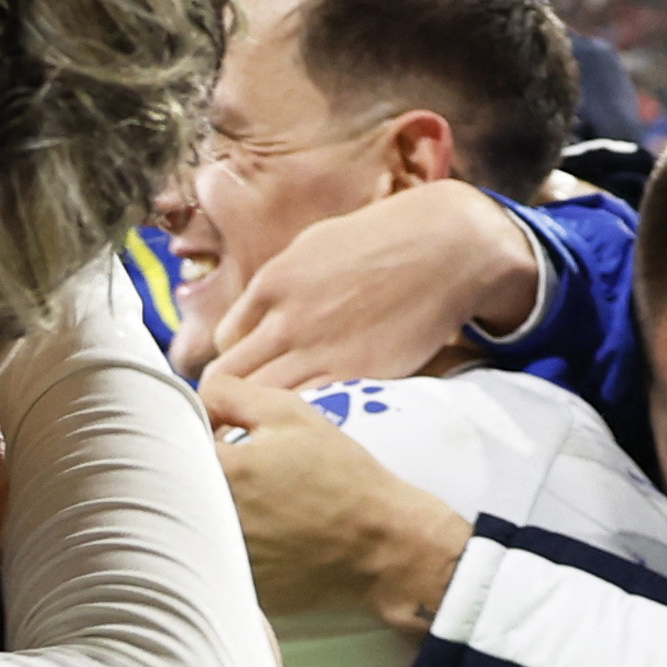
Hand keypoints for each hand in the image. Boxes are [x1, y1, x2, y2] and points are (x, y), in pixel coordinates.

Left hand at [170, 182, 534, 387]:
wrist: (443, 249)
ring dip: (260, 415)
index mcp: (271, 284)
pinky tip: (311, 418)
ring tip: (272, 425)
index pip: (223, 342)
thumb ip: (279, 285)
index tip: (249, 372)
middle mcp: (285, 320)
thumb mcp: (312, 247)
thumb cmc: (381, 241)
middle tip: (245, 411)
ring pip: (259, 402)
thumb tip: (257, 313)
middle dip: (230, 397)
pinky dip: (301, 417)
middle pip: (227, 379)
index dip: (233, 360)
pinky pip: (306, 407)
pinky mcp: (355, 373)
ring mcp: (318, 350)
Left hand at [200, 371, 475, 631]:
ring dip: (204, 511)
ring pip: (191, 527)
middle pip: (173, 489)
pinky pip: (214, 563)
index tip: (212, 433)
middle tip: (235, 470)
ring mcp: (222, 562)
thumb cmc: (341, 476)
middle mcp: (210, 521)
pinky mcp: (237, 591)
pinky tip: (263, 538)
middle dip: (192, 471)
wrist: (383, 546)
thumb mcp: (289, 413)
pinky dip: (224, 549)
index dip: (188, 432)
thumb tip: (191, 396)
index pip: (169, 442)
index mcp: (219, 471)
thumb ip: (229, 395)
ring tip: (255, 505)